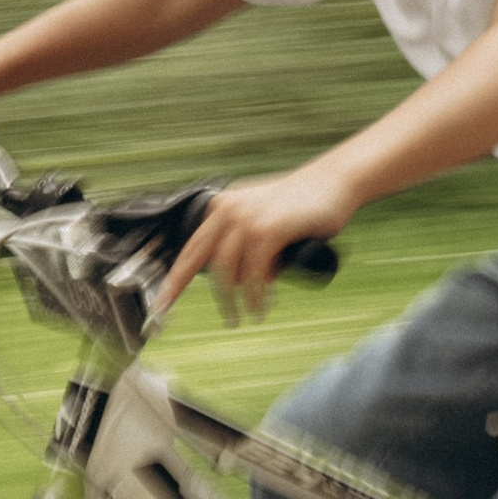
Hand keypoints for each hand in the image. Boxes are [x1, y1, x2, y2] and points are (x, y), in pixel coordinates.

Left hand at [157, 167, 353, 320]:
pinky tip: (262, 306)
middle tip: (202, 316)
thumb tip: (241, 285)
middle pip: (201, 260)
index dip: (175, 278)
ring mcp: (247, 218)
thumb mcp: (265, 225)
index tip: (161, 303)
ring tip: (245, 316)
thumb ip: (248, 250)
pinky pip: (254, 273)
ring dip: (236, 300)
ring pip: (228, 271)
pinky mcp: (268, 229)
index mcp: (223, 207)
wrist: (336, 182)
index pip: (192, 248)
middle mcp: (228, 210)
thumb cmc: (304, 205)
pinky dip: (258, 295)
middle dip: (189, 290)